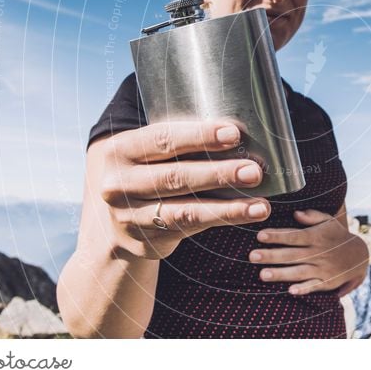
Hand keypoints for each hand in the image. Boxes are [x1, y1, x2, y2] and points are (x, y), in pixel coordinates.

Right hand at [89, 120, 271, 259]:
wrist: (110, 224)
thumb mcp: (145, 151)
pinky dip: (222, 220)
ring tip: (260, 205)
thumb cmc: (143, 171)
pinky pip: (190, 228)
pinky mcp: (147, 240)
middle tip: (254, 171)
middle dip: (219, 173)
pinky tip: (248, 214)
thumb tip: (238, 130)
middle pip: (175, 177)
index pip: (162, 139)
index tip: (233, 133)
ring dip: (228, 206)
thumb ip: (176, 140)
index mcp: (120, 150)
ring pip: (185, 211)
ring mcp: (131, 216)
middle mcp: (119, 184)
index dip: (199, 136)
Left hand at [249, 208, 369, 296]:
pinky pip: (314, 286)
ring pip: (299, 272)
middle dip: (271, 255)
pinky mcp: (327, 282)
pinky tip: (291, 291)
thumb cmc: (337, 236)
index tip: (260, 235)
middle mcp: (317, 253)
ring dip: (281, 274)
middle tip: (252, 256)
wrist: (360, 256)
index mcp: (315, 236)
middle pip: (291, 254)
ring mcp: (322, 269)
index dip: (277, 236)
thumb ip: (312, 216)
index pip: (293, 235)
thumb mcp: (329, 221)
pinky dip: (304, 289)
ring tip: (262, 275)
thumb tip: (296, 213)